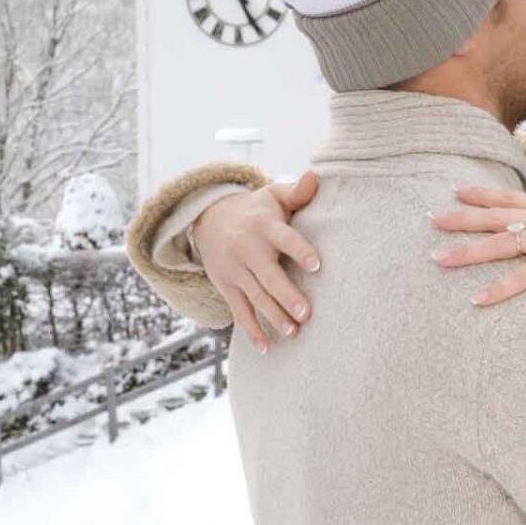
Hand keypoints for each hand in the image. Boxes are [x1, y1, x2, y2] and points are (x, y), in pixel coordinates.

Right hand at [193, 172, 322, 350]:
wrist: (208, 218)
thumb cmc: (256, 209)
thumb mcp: (272, 196)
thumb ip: (297, 191)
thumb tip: (316, 175)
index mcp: (265, 227)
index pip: (285, 239)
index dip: (300, 251)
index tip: (317, 266)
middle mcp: (249, 250)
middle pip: (268, 276)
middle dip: (286, 295)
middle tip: (306, 314)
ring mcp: (236, 271)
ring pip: (255, 298)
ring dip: (273, 317)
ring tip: (294, 333)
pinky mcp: (227, 286)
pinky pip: (239, 312)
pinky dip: (251, 331)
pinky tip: (266, 349)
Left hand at [430, 185, 525, 305]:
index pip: (511, 197)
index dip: (483, 193)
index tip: (457, 190)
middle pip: (496, 217)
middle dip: (462, 218)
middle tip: (431, 219)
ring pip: (500, 245)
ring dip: (467, 252)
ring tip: (438, 259)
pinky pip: (522, 278)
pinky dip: (498, 289)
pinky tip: (476, 299)